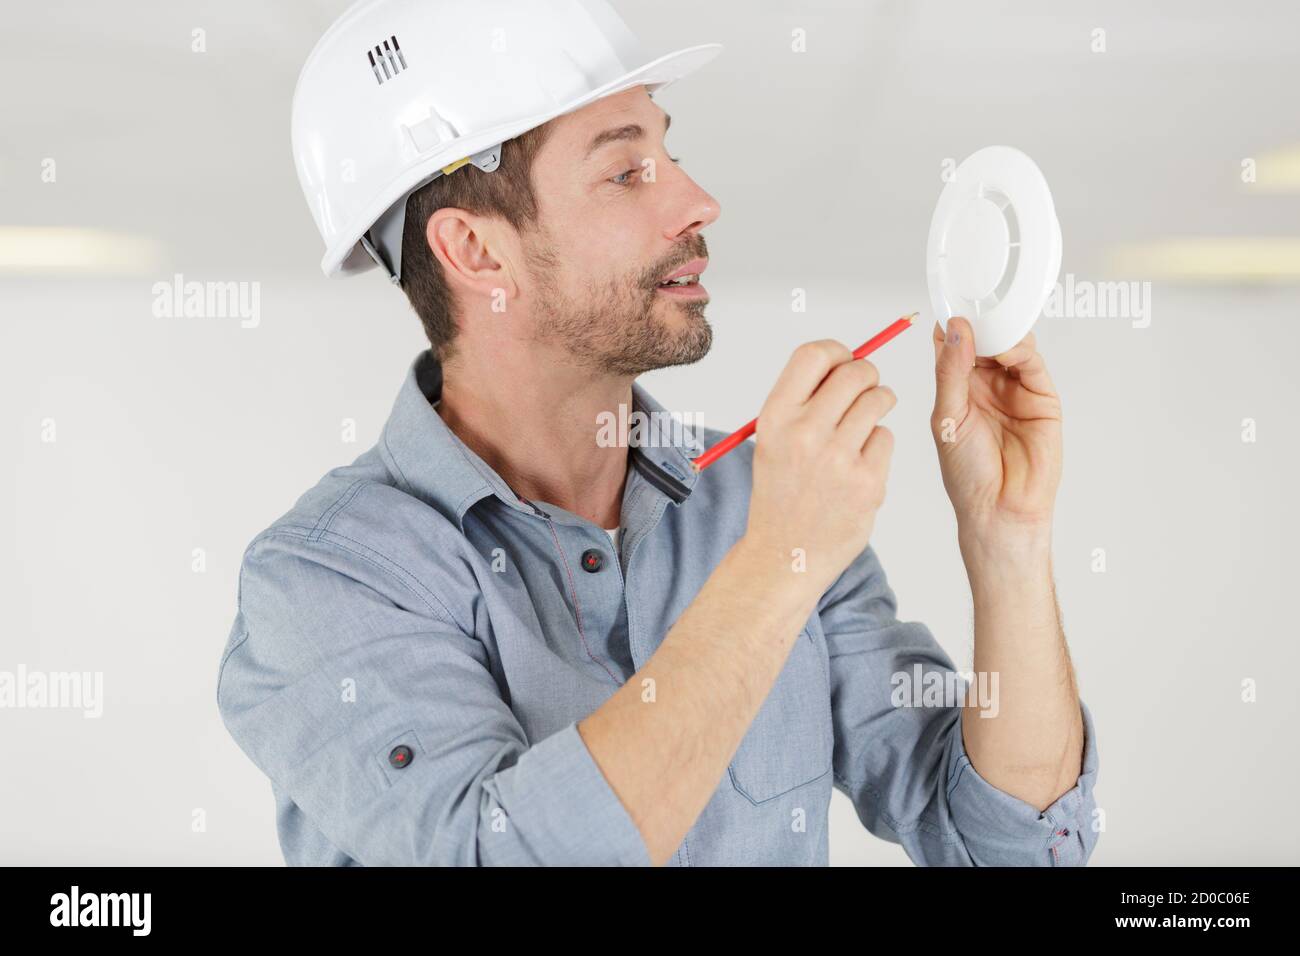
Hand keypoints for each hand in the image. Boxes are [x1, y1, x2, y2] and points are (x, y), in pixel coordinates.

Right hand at [744, 340, 895, 591]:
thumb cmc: (781, 493)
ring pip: (879, 401)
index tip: (844, 360)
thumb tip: (847, 361)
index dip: (837, 351)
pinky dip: (879, 445)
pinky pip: (887, 437)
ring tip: (865, 426)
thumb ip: (803, 401)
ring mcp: (838, 459)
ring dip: (879, 404)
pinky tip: (860, 463)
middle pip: (855, 372)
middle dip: (867, 376)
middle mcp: (804, 433)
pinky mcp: (867, 482)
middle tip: (866, 389)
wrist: (784, 553)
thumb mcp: (773, 440)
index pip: (814, 355)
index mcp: (775, 417)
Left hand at [930, 316, 1061, 537]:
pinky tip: (1006, 346)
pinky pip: (1032, 363)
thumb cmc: (967, 473)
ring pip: (1009, 345)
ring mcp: (1014, 388)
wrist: (999, 508)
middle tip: (972, 303)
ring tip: (988, 327)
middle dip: (979, 319)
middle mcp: (985, 383)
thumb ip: (950, 372)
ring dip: (999, 331)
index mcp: (956, 387)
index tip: (946, 301)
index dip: (949, 322)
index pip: (952, 343)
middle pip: (983, 337)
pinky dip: (1020, 349)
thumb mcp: (947, 417)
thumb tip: (954, 329)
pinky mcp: (1041, 396)